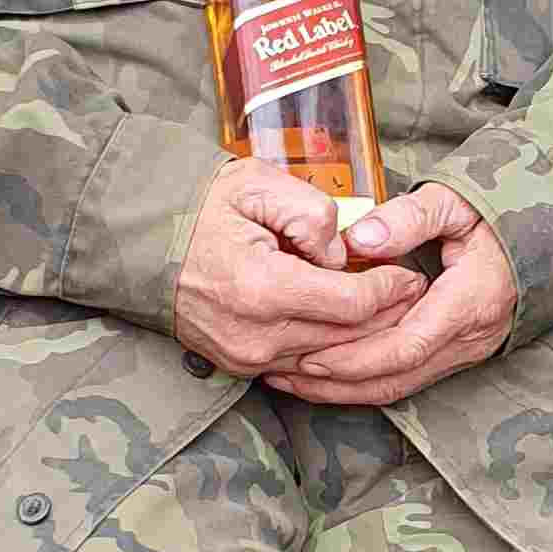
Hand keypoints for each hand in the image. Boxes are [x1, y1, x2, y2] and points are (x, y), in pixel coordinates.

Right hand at [173, 155, 423, 377]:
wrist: (139, 243)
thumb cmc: (199, 208)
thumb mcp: (258, 185)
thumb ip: (313, 213)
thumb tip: (343, 252)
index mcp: (264, 289)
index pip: (352, 304)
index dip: (391, 289)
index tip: (409, 273)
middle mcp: (258, 334)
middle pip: (348, 339)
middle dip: (388, 316)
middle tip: (413, 292)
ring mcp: (246, 356)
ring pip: (329, 358)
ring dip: (363, 337)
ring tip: (390, 309)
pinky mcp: (239, 365)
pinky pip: (301, 365)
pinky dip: (330, 348)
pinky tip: (349, 328)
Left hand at [262, 181, 517, 407]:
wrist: (541, 235)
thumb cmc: (497, 214)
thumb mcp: (454, 202)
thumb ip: (406, 219)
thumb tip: (357, 241)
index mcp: (471, 300)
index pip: (407, 345)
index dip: (354, 355)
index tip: (309, 352)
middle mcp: (470, 337)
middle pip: (396, 376)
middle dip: (336, 381)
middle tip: (282, 371)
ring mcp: (465, 351)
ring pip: (398, 386)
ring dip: (344, 389)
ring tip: (293, 379)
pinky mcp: (456, 355)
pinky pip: (406, 379)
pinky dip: (363, 382)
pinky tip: (325, 376)